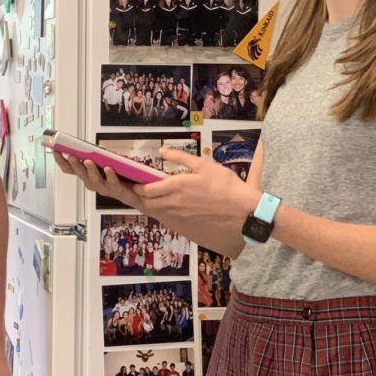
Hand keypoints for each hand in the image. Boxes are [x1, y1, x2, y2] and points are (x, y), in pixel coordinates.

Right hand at [52, 151, 143, 209]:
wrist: (136, 191)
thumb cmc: (118, 174)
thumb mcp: (103, 160)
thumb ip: (94, 154)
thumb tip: (85, 144)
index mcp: (86, 174)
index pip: (69, 168)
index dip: (61, 160)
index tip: (55, 149)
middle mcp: (92, 182)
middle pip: (79, 174)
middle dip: (74, 164)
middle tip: (70, 155)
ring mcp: (103, 187)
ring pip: (93, 180)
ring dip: (89, 170)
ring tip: (88, 160)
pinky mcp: (116, 190)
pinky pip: (111, 183)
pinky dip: (109, 175)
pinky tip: (108, 168)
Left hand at [134, 147, 259, 225]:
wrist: (242, 212)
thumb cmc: (225, 186)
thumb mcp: (203, 165)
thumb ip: (180, 157)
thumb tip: (162, 151)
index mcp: (176, 187)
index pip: (146, 189)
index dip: (137, 185)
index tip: (133, 179)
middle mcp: (173, 203)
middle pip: (147, 202)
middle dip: (138, 195)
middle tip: (135, 187)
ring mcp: (179, 216)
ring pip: (155, 211)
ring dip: (148, 203)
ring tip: (147, 194)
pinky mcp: (186, 224)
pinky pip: (166, 217)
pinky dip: (160, 210)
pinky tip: (165, 204)